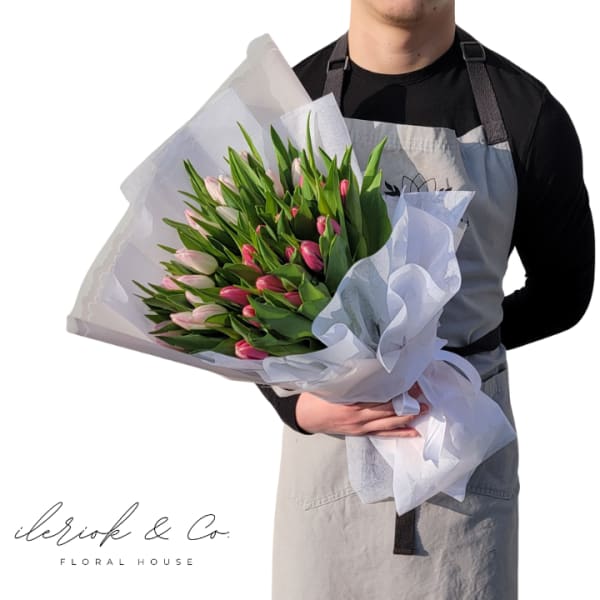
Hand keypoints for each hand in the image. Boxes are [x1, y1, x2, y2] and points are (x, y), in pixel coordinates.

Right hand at [295, 383, 428, 436]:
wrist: (305, 416)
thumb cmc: (316, 395)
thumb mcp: (331, 382)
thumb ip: (350, 377)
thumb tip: (371, 365)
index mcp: (351, 402)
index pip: (381, 395)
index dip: (399, 389)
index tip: (412, 380)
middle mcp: (359, 417)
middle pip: (389, 410)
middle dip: (409, 402)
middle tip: (425, 393)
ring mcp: (361, 427)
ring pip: (390, 423)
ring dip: (409, 417)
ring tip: (426, 409)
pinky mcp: (361, 433)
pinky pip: (383, 434)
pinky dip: (399, 433)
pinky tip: (414, 431)